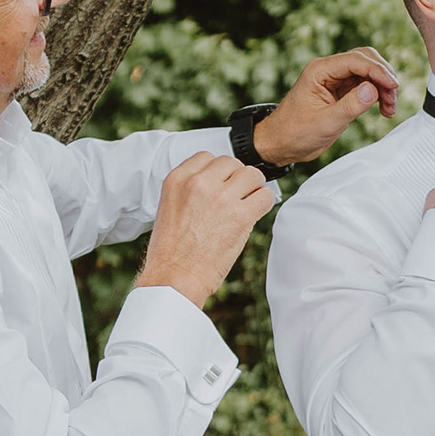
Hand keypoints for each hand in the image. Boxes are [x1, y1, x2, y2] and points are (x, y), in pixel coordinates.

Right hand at [134, 150, 278, 306]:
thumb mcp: (169, 208)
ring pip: (252, 175)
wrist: (174, 278)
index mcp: (177, 179)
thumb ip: (190, 191)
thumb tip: (219, 185)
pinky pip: (265, 196)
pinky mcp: (240, 215)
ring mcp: (220, 197)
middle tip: (236, 196)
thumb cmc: (170, 251)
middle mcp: (198, 183)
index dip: (218, 171)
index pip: (207, 157)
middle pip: (231, 163)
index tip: (221, 184)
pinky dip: (264, 203)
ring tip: (247, 204)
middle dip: (237, 178)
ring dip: (253, 188)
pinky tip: (255, 214)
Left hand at [258, 46, 402, 163]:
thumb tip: (373, 89)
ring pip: (368, 71)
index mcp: (320, 71)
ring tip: (389, 108)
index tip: (393, 86)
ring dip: (382, 86)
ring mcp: (335, 79)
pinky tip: (383, 108)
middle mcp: (328, 70)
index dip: (378, 71)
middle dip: (383, 76)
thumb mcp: (325, 122)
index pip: (355, 61)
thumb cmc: (295, 132)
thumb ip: (350, 105)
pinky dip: (377, 94)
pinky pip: (365, 84)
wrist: (281, 143)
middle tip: (392, 99)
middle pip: (365, 59)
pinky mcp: (341, 91)